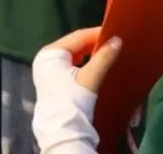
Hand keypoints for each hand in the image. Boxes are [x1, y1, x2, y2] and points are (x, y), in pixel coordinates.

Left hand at [31, 28, 121, 151]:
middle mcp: (46, 57)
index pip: (78, 36)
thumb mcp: (90, 77)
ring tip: (108, 52)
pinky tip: (96, 64)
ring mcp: (47, 68)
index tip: (115, 33)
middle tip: (114, 43)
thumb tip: (117, 40)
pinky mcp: (52, 79)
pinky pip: (70, 64)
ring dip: (89, 53)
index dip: (97, 34)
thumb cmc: (74, 99)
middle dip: (94, 44)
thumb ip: (104, 57)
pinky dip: (83, 63)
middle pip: (74, 45)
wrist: (63, 128)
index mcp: (51, 52)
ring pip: (73, 55)